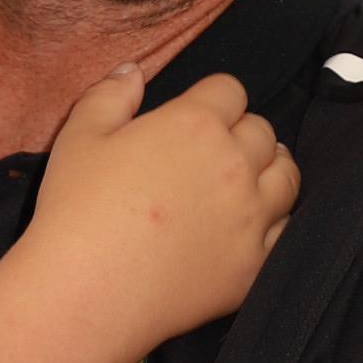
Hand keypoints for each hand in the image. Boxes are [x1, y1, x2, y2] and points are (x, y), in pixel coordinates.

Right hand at [26, 64, 297, 362]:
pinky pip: (285, 231)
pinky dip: (273, 222)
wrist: (88, 291)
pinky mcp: (254, 264)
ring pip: (286, 177)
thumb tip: (134, 71)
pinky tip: (252, 225)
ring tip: (250, 179)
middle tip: (216, 152)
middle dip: (242, 133)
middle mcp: (235, 164)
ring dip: (270, 170)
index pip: (229, 90)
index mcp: (195, 123)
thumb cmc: (76, 210)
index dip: (213, 99)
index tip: (196, 116)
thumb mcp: (79, 137)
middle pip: (262, 131)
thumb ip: (110, 95)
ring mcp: (251, 217)